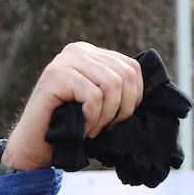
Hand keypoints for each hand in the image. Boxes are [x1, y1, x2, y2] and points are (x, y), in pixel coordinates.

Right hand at [2, 43, 143, 170]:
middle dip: (122, 109)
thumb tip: (157, 90)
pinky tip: (82, 128)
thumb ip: (120, 88)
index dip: (134, 98)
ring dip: (106, 116)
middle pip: (126, 76)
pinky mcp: (55, 76)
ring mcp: (64, 60)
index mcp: (92, 53)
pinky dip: (92, 119)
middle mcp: (78, 50)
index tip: (118, 118)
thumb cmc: (73, 126)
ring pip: (112, 85)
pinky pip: (93, 96)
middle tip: (106, 127)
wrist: (36, 144)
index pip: (133, 68)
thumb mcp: (102, 102)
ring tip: (92, 128)